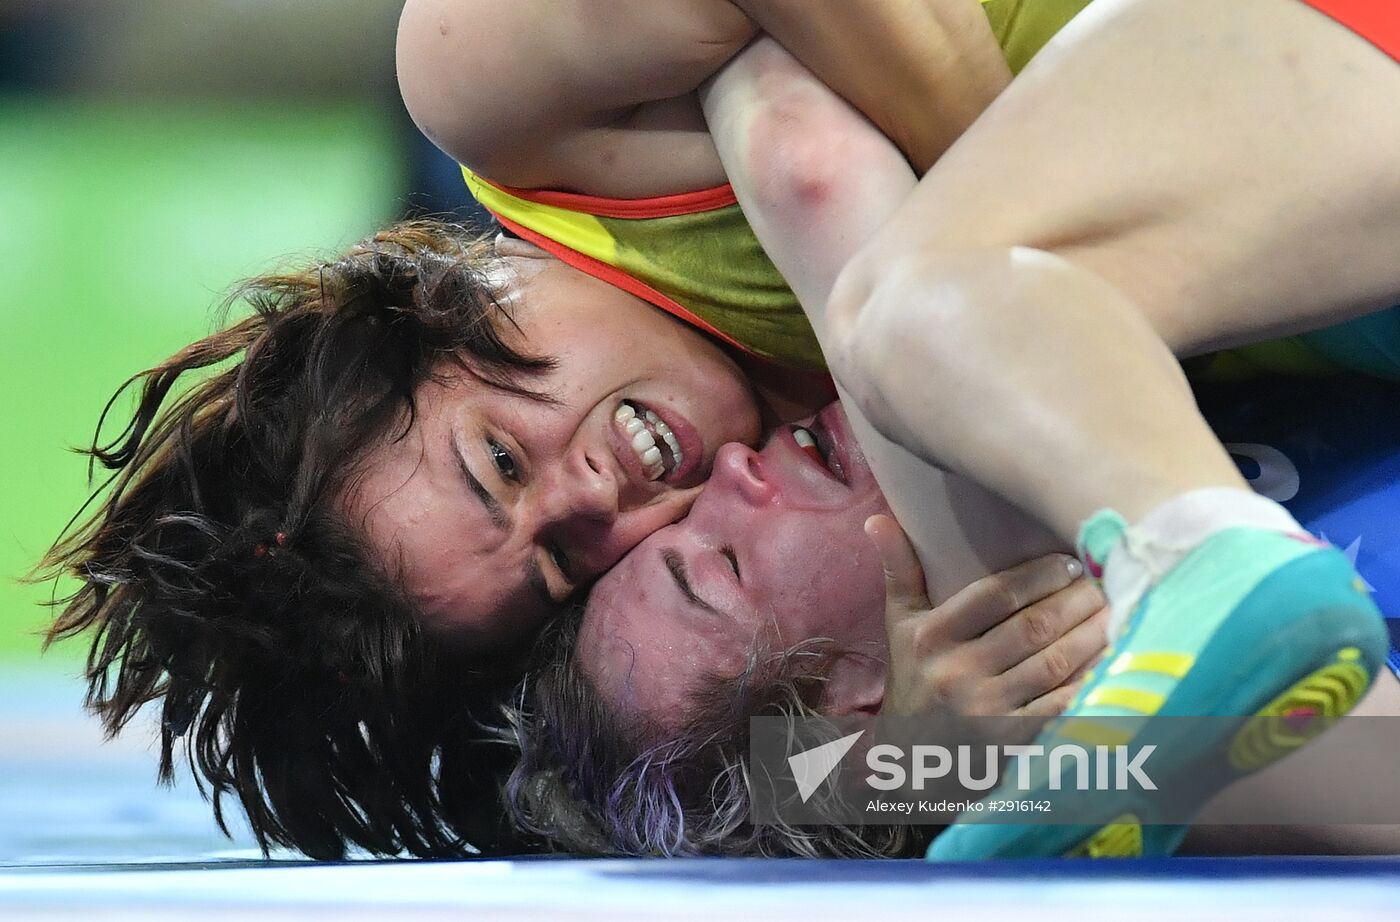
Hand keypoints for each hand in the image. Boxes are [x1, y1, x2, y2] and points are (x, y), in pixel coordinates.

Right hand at [868, 514, 1107, 719]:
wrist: (911, 755)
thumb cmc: (913, 676)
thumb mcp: (900, 623)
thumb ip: (898, 569)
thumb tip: (878, 519)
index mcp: (931, 637)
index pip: (995, 595)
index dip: (1039, 575)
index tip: (1069, 562)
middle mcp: (956, 673)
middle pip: (1032, 628)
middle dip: (1075, 601)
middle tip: (1103, 582)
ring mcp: (984, 710)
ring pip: (1053, 664)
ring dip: (1091, 635)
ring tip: (1114, 611)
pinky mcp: (1010, 741)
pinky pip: (1061, 705)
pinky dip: (1090, 681)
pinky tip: (1111, 659)